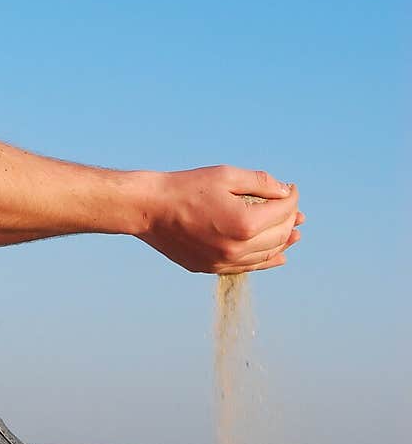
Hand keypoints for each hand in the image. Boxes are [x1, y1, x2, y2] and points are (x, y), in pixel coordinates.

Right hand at [136, 166, 303, 273]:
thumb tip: (285, 191)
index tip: (291, 188)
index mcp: (244, 224)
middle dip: (290, 219)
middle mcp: (237, 249)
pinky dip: (265, 261)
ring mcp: (223, 262)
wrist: (149, 209)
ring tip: (294, 233)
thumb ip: (260, 183)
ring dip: (282, 242)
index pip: (283, 212)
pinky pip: (248, 267)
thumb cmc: (185, 188)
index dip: (291, 198)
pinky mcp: (211, 268)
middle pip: (279, 235)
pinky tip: (277, 256)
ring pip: (267, 255)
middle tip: (292, 207)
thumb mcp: (225, 175)